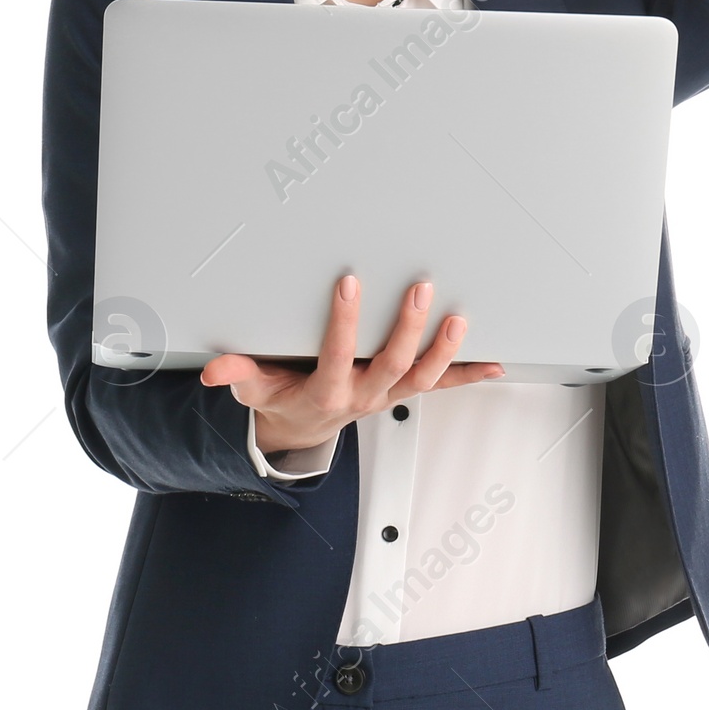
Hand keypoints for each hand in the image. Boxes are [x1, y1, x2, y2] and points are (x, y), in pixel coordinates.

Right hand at [199, 273, 502, 457]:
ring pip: (422, 377)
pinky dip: (468, 375)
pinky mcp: (403, 392)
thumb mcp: (256, 388)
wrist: (302, 427)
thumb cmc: (283, 398)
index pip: (336, 353)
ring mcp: (388, 396)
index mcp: (327, 390)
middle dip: (408, 327)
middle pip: (392, 363)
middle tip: (420, 288)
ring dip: (444, 351)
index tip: (348, 281)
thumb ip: (239, 375)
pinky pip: (440, 386)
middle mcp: (364, 395)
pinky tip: (495, 364)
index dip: (343, 320)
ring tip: (459, 320)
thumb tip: (213, 371)